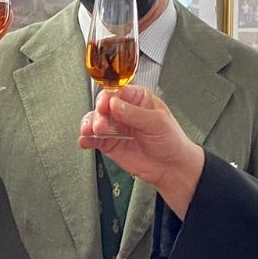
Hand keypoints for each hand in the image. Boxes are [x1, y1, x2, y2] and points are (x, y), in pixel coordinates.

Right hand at [79, 85, 205, 217]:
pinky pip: (94, 139)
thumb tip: (115, 104)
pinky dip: (87, 139)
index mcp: (138, 99)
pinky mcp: (110, 144)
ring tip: (90, 132)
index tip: (105, 105)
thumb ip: (135, 113)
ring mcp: (116, 127)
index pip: (118, 91)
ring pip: (95, 121)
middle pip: (103, 105)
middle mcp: (125, 111)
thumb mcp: (157, 123)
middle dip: (98, 114)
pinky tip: (85, 141)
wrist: (171, 167)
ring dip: (90, 125)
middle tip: (101, 125)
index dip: (108, 97)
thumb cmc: (171, 141)